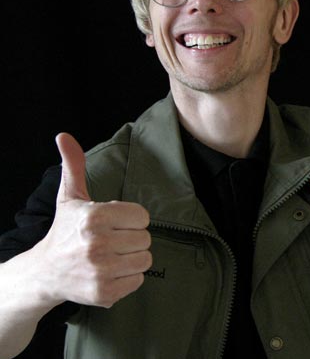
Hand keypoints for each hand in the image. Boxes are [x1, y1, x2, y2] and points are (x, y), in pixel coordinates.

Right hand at [36, 133, 151, 307]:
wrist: (44, 273)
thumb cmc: (65, 232)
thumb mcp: (70, 198)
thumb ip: (74, 166)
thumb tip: (64, 136)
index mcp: (95, 217)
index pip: (143, 216)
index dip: (131, 220)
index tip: (114, 223)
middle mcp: (98, 244)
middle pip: (145, 238)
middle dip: (132, 239)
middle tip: (112, 241)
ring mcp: (101, 271)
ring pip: (145, 260)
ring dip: (132, 258)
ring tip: (112, 256)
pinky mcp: (105, 293)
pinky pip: (138, 281)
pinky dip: (128, 278)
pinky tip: (110, 272)